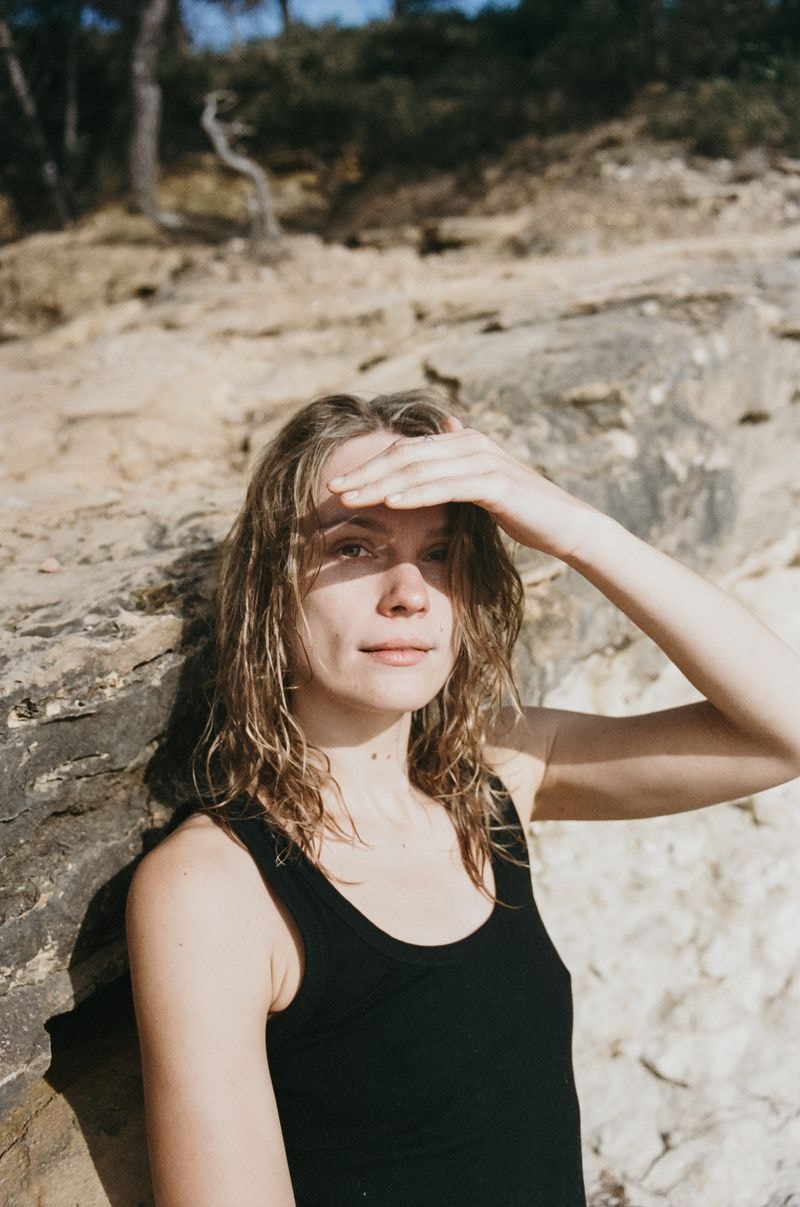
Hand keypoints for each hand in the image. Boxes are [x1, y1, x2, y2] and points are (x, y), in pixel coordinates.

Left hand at [326, 416, 602, 561]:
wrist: (567, 525)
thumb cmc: (523, 511)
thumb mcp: (483, 484)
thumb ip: (458, 464)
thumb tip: (444, 429)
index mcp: (462, 442)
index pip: (404, 451)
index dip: (369, 466)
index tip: (337, 485)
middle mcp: (469, 443)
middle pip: (404, 456)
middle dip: (365, 473)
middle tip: (332, 489)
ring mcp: (483, 461)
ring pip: (419, 469)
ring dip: (380, 483)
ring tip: (350, 497)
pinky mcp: (495, 483)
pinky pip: (446, 486)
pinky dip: (416, 493)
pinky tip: (390, 502)